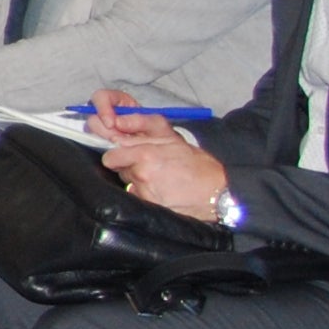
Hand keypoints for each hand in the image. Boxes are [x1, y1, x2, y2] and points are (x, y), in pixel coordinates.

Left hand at [94, 95, 230, 217]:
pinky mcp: (149, 206)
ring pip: (128, 183)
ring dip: (138, 182)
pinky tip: (162, 193)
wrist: (217, 191)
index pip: (111, 156)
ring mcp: (145, 191)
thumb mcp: (172, 138)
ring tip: (160, 181)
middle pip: (118, 170)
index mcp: (145, 153)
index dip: (116, 156)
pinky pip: (137, 198)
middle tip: (150, 168)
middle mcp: (141, 171)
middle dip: (128, 168)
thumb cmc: (197, 164)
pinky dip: (145, 196)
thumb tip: (118, 123)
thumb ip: (143, 127)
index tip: (122, 157)